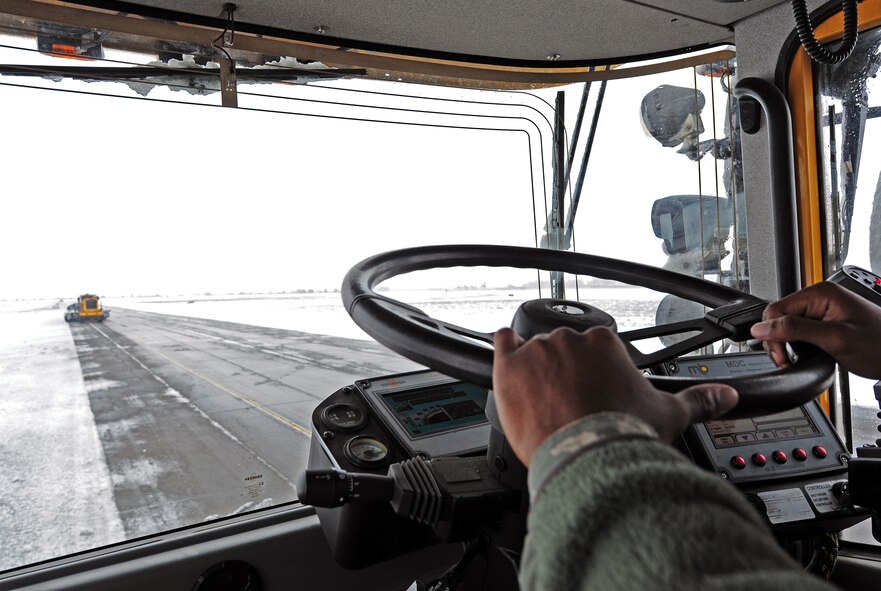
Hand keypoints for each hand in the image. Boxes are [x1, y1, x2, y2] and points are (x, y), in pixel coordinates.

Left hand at [492, 326, 737, 466]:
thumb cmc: (623, 436)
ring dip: (536, 370)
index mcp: (604, 342)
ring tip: (544, 403)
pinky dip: (505, 353)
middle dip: (565, 373)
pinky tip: (512, 372)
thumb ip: (698, 400)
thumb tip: (727, 398)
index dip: (592, 373)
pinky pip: (501, 343)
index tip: (593, 393)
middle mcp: (569, 339)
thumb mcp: (668, 415)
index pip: (593, 349)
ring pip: (532, 350)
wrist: (585, 459)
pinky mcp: (508, 366)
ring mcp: (536, 351)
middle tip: (569, 404)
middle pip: (562, 349)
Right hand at [750, 281, 880, 379]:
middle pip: (778, 317)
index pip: (776, 309)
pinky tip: (804, 355)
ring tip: (795, 360)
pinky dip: (795, 346)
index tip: (780, 355)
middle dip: (777, 341)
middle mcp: (819, 298)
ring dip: (785, 345)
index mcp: (820, 293)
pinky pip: (797, 331)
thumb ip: (796, 330)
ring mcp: (821, 310)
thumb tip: (761, 328)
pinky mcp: (823, 323)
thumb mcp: (835, 338)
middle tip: (786, 361)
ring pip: (785, 325)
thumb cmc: (880, 345)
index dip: (771, 334)